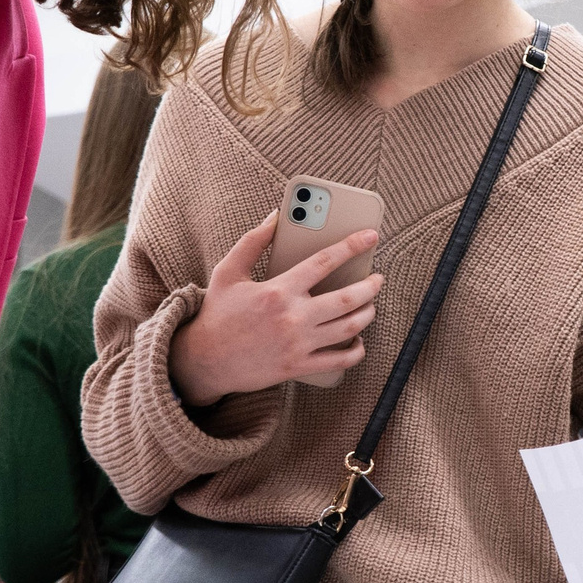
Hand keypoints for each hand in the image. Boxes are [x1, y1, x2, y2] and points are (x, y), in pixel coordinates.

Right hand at [168, 211, 384, 403]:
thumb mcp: (229, 271)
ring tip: (371, 304)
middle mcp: (292, 317)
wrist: (204, 360)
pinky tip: (359, 341)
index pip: (324, 262)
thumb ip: (254, 241)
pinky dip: (356, 351)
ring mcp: (298, 344)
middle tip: (378, 278)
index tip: (370, 236)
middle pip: (347, 298)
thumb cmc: (217, 313)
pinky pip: (338, 361)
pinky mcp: (298, 366)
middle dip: (370, 285)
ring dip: (367, 313)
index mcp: (278, 290)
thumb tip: (276, 215)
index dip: (352, 246)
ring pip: (348, 328)